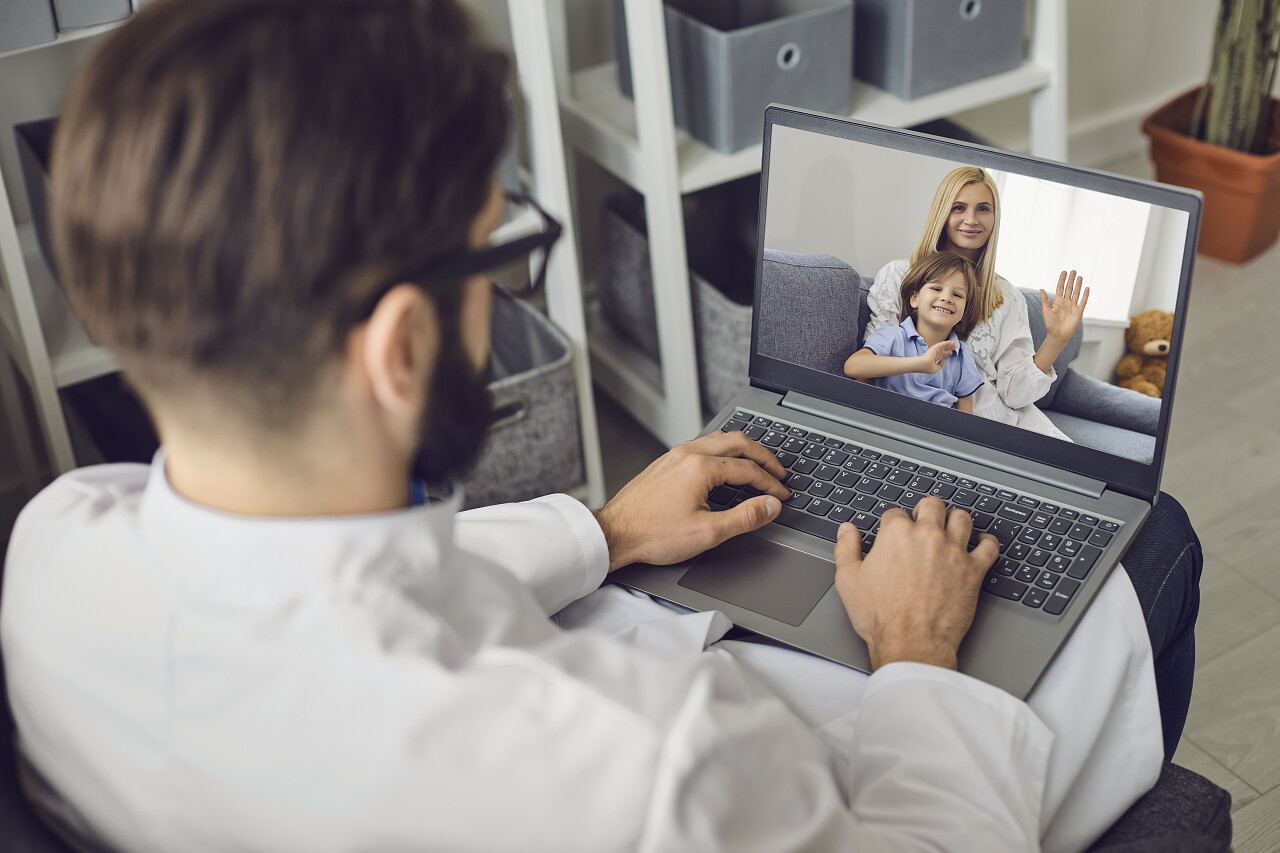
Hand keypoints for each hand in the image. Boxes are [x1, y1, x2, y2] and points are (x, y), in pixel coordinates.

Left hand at [594, 431, 789, 571]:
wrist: (615, 533)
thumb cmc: (653, 534)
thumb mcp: (708, 532)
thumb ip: (745, 517)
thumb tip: (770, 506)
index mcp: (701, 467)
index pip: (748, 469)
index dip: (771, 483)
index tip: (782, 495)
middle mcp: (688, 454)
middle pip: (738, 442)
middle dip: (763, 457)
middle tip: (779, 472)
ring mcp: (675, 455)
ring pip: (719, 439)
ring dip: (743, 450)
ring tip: (758, 465)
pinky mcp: (666, 462)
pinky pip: (703, 445)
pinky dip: (723, 452)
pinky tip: (725, 466)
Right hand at [832, 497, 998, 670]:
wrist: (911, 643)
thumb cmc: (881, 616)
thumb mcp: (848, 579)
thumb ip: (846, 548)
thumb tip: (846, 530)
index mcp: (896, 534)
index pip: (895, 513)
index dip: (892, 523)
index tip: (892, 533)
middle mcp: (927, 536)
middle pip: (932, 505)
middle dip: (925, 510)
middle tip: (922, 521)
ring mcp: (953, 552)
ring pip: (962, 518)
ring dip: (954, 520)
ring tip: (950, 528)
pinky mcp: (973, 570)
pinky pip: (989, 546)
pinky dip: (987, 541)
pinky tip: (981, 543)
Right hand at [916, 341, 956, 374]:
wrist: (924, 364)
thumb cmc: (928, 367)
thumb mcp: (936, 368)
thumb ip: (940, 365)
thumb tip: (944, 361)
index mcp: (934, 358)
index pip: (942, 355)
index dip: (947, 353)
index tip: (951, 352)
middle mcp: (935, 353)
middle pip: (944, 350)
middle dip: (949, 348)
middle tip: (955, 347)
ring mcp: (935, 350)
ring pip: (943, 346)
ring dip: (949, 345)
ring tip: (954, 343)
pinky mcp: (935, 347)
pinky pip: (942, 344)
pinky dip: (946, 343)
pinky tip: (950, 342)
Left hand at [1040, 270, 1089, 343]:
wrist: (1057, 335)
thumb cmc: (1050, 324)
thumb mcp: (1046, 311)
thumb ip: (1044, 300)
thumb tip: (1041, 289)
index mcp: (1057, 302)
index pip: (1060, 288)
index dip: (1062, 280)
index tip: (1064, 272)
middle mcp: (1066, 303)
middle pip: (1069, 288)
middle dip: (1071, 280)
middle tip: (1073, 271)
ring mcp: (1073, 307)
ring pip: (1076, 293)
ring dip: (1078, 285)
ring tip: (1079, 277)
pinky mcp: (1079, 312)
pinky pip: (1083, 302)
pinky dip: (1085, 295)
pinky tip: (1087, 288)